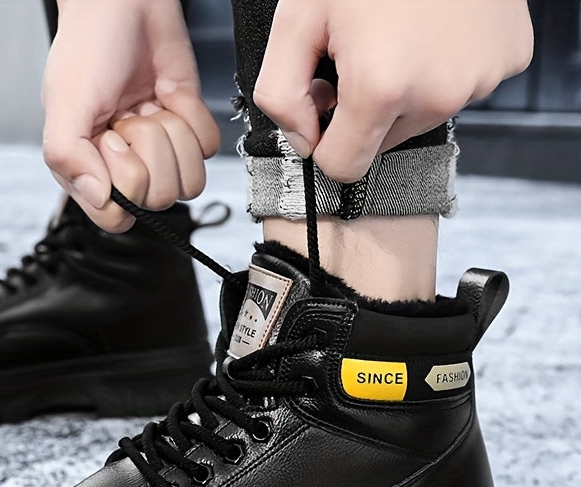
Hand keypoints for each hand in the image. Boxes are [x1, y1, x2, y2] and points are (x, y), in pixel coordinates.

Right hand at [42, 0, 218, 230]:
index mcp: (88, 171)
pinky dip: (193, 118)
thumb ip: (69, 158)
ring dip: (173, 135)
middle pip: (158, 197)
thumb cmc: (88, 48)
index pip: (117, 215)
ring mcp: (160, 152)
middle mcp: (126, 167)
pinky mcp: (189, 130)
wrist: (123, 2)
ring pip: (188, 180)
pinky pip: (208, 149)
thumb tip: (99, 201)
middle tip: (127, 116)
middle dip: (147, 148)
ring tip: (148, 106)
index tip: (109, 141)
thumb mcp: (64, 103)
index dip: (122, 181)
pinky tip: (169, 98)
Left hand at [253, 0, 533, 182]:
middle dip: (365, 111)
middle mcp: (436, 94)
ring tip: (402, 35)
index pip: (343, 167)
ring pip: (421, 118)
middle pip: (382, 144)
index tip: (327, 106)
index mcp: (381, 88)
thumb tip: (302, 139)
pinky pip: (462, 89)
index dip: (325, 142)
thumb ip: (280, 93)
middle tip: (365, 52)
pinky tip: (437, 29)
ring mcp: (479, 80)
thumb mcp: (298, 17)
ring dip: (405, 90)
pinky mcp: (508, 61)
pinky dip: (444, 68)